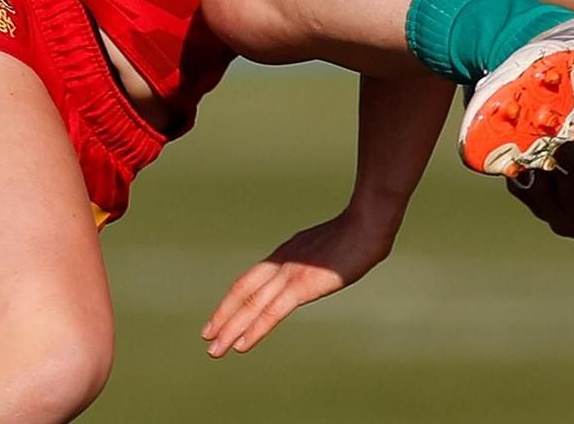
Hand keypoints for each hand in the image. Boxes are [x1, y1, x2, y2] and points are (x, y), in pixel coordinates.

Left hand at [201, 206, 397, 356]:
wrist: (367, 223)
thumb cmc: (358, 233)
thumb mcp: (328, 247)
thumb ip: (315, 258)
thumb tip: (317, 264)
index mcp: (286, 254)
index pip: (251, 280)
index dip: (233, 300)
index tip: (220, 316)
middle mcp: (281, 263)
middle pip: (243, 292)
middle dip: (223, 316)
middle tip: (206, 337)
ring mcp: (289, 274)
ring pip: (251, 305)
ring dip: (231, 328)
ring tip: (215, 349)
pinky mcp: (301, 286)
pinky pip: (271, 312)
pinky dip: (254, 329)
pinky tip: (241, 345)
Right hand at [505, 147, 573, 255]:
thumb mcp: (573, 190)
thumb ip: (556, 170)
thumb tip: (545, 135)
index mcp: (548, 210)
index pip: (520, 190)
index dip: (515, 167)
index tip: (518, 142)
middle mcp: (560, 220)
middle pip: (538, 193)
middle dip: (539, 164)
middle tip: (542, 138)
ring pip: (567, 194)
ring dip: (567, 168)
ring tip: (568, 145)